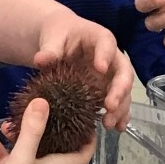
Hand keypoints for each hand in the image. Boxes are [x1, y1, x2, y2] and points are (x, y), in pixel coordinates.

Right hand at [0, 99, 95, 163]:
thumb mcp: (22, 158)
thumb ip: (32, 130)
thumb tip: (43, 101)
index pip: (82, 155)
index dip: (89, 140)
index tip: (90, 122)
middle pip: (55, 149)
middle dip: (50, 130)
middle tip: (44, 111)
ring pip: (30, 154)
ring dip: (22, 138)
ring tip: (9, 124)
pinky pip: (11, 163)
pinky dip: (4, 151)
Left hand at [33, 8, 133, 130]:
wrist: (59, 41)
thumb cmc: (58, 35)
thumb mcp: (53, 38)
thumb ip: (50, 49)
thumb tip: (40, 60)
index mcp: (100, 38)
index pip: (106, 44)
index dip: (105, 56)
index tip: (100, 68)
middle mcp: (111, 58)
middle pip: (123, 72)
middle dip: (119, 89)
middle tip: (109, 105)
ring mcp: (110, 76)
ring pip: (123, 91)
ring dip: (120, 108)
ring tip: (109, 124)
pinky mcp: (106, 90)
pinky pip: (117, 103)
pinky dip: (119, 115)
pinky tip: (116, 128)